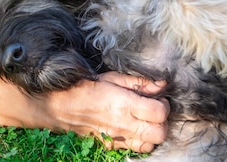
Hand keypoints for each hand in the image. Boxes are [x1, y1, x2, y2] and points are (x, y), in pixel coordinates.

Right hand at [42, 72, 168, 152]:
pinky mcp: (111, 146)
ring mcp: (117, 138)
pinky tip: (135, 129)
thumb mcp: (112, 78)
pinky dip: (140, 141)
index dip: (164, 105)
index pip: (159, 113)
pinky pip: (135, 149)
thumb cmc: (86, 88)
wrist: (62, 107)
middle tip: (155, 111)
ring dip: (153, 133)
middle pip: (159, 133)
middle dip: (163, 122)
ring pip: (150, 145)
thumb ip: (139, 82)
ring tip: (146, 121)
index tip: (159, 99)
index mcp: (124, 104)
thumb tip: (161, 84)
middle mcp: (123, 124)